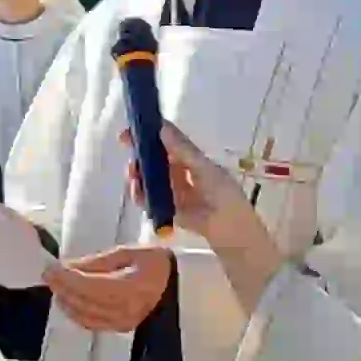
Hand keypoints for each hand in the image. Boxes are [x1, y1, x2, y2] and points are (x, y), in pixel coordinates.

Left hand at [48, 244, 176, 334]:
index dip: (67, 278)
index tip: (51, 267)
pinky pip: (92, 323)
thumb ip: (97, 262)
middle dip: (62, 288)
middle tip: (48, 274)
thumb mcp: (128, 252)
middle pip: (84, 302)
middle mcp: (126, 310)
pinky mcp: (122, 328)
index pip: (89, 286)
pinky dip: (76, 313)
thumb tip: (68, 266)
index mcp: (131, 287)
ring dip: (66, 301)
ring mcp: (124, 323)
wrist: (178, 284)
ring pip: (84, 315)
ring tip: (56, 286)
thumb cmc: (156, 262)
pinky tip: (68, 300)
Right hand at [139, 121, 276, 286]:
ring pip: (149, 179)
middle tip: (129, 153)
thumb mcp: (205, 169)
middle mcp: (182, 174)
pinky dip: (141, 195)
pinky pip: (149, 199)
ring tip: (134, 175)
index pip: (168, 142)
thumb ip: (183, 150)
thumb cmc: (225, 197)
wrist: (232, 233)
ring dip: (138, 174)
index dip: (150, 134)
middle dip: (140, 155)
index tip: (132, 130)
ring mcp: (173, 192)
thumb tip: (161, 127)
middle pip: (155, 160)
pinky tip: (137, 191)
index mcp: (193, 160)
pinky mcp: (167, 210)